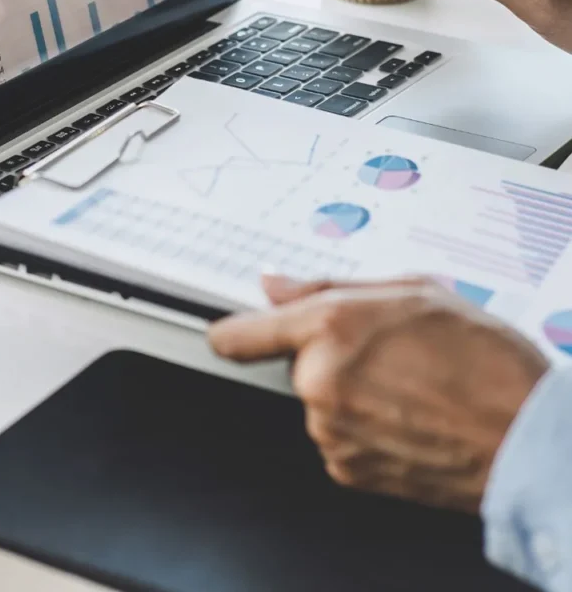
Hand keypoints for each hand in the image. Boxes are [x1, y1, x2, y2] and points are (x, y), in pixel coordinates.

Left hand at [209, 276, 548, 512]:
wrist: (525, 437)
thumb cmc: (482, 359)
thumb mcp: (411, 290)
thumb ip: (329, 286)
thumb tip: (276, 285)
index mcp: (330, 327)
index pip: (240, 333)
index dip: (233, 330)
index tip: (230, 331)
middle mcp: (320, 382)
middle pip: (296, 363)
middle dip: (329, 355)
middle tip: (384, 351)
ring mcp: (331, 432)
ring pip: (319, 401)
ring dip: (349, 392)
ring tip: (408, 384)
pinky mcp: (347, 470)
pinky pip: (338, 437)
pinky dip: (363, 427)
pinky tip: (407, 416)